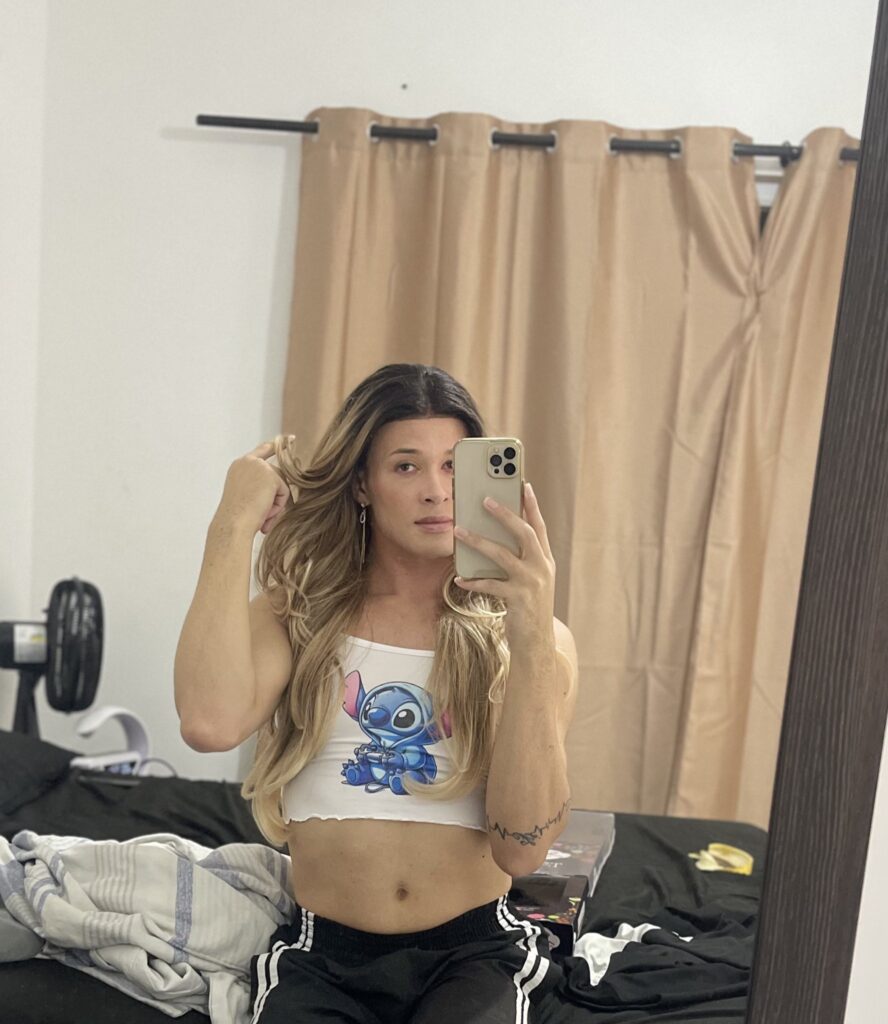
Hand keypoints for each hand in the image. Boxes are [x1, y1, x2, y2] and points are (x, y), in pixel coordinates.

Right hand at [216, 437, 294, 535]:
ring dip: (275, 502)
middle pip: (277, 474)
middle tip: (261, 512)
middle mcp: (248, 461)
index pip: (262, 451)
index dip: (276, 446)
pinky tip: (264, 510)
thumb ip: (261, 484)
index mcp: (239, 466)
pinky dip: (278, 505)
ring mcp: (259, 466)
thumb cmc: (237, 517)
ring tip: (260, 512)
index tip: (291, 438)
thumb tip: (282, 485)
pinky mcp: (270, 475)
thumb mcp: (247, 495)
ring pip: (281, 484)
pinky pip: (284, 491)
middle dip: (276, 495)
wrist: (233, 523)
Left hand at [453, 481, 555, 652]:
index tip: (523, 485)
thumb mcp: (531, 580)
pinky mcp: (518, 599)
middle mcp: (542, 568)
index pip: (540, 526)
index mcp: (545, 560)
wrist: (537, 642)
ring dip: (478, 541)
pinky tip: (459, 578)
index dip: (532, 505)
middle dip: (505, 514)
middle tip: (485, 499)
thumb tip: (492, 537)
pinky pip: (490, 585)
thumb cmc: (528, 608)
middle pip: (524, 533)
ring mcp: (531, 583)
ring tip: (459, 531)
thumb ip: (520, 559)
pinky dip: (473, 581)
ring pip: (502, 554)